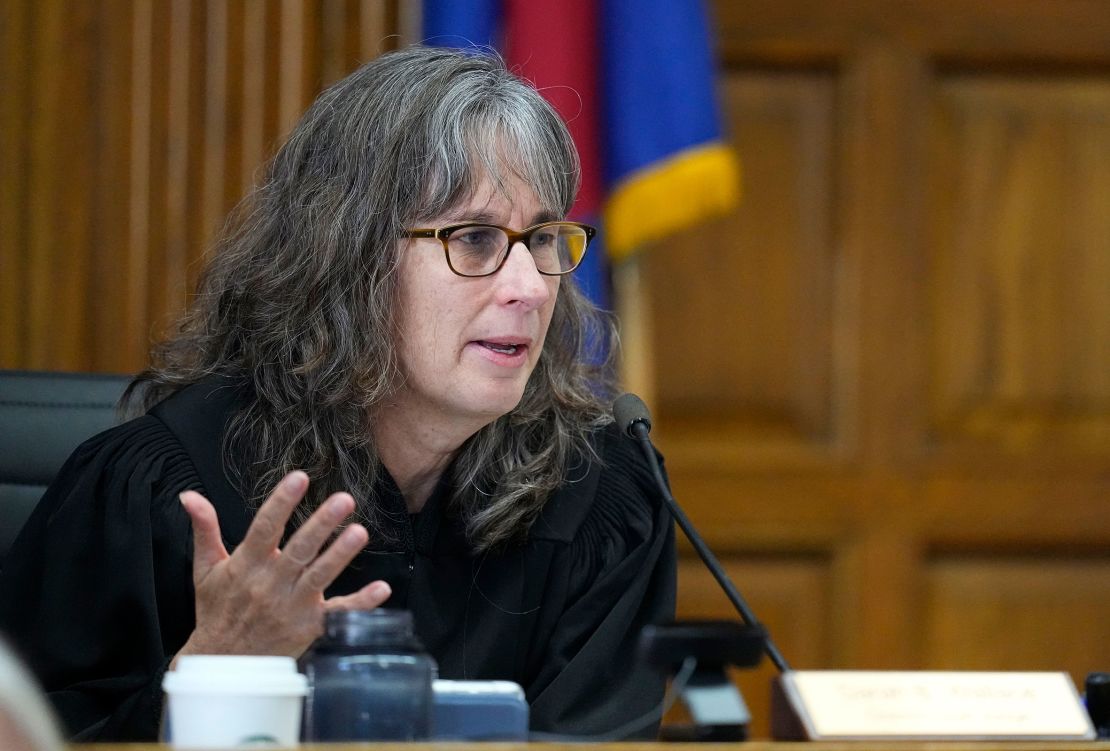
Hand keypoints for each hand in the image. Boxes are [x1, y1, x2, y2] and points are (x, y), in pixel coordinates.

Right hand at [174, 471, 390, 661]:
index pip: (264, 528)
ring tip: (359, 532)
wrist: (221, 664)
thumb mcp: (205, 569)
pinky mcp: (309, 627)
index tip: (299, 478)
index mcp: (246, 566)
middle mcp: (270, 585)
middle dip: (321, 524)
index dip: (281, 502)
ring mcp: (291, 607)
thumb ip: (205, 528)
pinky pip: (338, 615)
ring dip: (340, 555)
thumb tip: (189, 495)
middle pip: (299, 550)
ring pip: (319, 576)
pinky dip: (361, 603)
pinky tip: (381, 589)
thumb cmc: (217, 611)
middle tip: (344, 500)